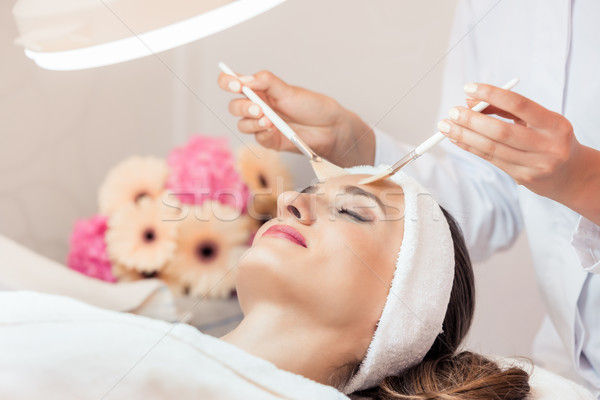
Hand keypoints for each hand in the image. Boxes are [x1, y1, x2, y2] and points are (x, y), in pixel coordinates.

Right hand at [217, 70, 374, 166]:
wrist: (329, 128)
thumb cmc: (312, 106)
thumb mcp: (288, 90)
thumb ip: (265, 82)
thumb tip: (244, 79)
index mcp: (260, 90)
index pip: (233, 83)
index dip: (227, 82)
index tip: (235, 85)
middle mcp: (259, 106)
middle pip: (234, 107)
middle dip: (243, 107)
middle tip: (259, 108)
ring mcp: (263, 124)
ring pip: (242, 124)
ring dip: (252, 122)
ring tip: (269, 120)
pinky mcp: (270, 140)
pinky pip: (257, 138)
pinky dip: (262, 132)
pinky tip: (273, 129)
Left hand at [437, 83, 599, 223]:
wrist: (572, 176)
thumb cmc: (550, 140)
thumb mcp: (537, 121)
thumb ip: (506, 109)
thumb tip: (471, 100)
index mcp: (554, 124)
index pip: (520, 105)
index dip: (492, 94)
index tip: (469, 89)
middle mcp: (548, 145)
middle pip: (502, 131)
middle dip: (472, 120)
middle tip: (452, 111)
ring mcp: (536, 164)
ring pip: (492, 148)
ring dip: (464, 136)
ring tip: (446, 126)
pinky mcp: (523, 178)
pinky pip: (491, 159)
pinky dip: (470, 148)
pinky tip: (456, 140)